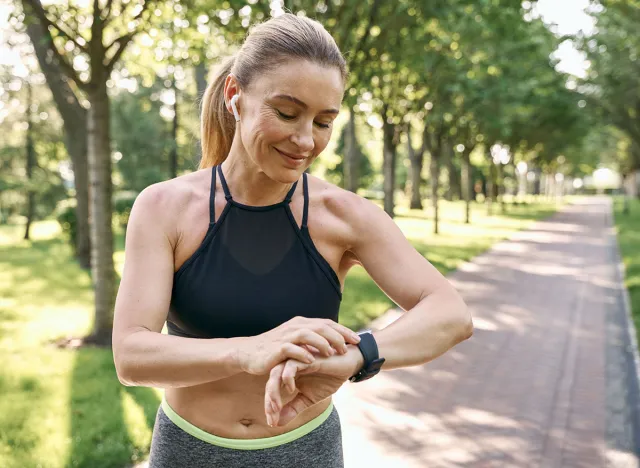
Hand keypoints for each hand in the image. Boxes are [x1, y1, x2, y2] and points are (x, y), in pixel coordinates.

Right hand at [236, 317, 360, 375]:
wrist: (248, 353)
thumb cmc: (274, 350)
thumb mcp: (295, 341)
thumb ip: (311, 340)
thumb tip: (332, 344)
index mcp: (301, 324)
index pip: (327, 324)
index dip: (343, 330)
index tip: (358, 339)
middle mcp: (295, 327)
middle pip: (321, 326)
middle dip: (338, 335)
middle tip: (350, 346)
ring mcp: (285, 336)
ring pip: (308, 334)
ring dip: (322, 343)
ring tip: (334, 352)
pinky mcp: (276, 349)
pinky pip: (292, 349)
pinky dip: (303, 353)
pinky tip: (313, 360)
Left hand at [264, 345, 363, 426]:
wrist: (348, 365)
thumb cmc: (328, 379)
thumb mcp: (309, 398)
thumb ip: (294, 408)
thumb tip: (277, 424)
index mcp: (288, 374)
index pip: (272, 388)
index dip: (270, 406)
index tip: (272, 422)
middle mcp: (289, 366)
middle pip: (270, 381)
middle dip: (269, 400)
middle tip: (272, 417)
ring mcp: (296, 360)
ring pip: (276, 372)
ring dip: (274, 391)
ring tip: (277, 407)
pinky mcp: (306, 357)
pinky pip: (290, 365)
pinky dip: (287, 377)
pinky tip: (292, 389)